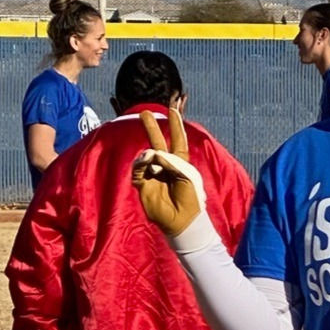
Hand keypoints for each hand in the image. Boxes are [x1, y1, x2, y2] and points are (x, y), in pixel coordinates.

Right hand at [131, 109, 206, 235]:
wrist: (182, 220)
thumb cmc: (190, 199)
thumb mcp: (188, 175)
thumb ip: (172, 160)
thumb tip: (152, 153)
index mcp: (180, 162)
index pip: (178, 140)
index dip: (175, 125)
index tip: (172, 110)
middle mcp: (165, 166)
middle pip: (157, 141)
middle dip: (151, 127)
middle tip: (144, 113)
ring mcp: (153, 174)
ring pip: (147, 154)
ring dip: (151, 154)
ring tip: (153, 158)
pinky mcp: (142, 184)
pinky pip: (138, 168)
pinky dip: (142, 163)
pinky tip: (147, 162)